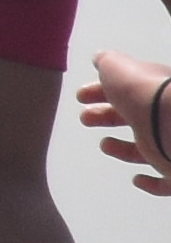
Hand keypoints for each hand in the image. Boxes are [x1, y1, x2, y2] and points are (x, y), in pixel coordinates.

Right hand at [78, 50, 170, 194]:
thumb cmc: (144, 95)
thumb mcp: (117, 67)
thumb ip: (107, 62)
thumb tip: (100, 59)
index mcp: (151, 90)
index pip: (125, 88)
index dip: (100, 91)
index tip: (80, 97)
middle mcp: (163, 116)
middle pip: (133, 117)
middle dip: (106, 116)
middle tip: (85, 118)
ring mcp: (170, 145)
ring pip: (147, 149)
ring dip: (123, 148)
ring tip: (105, 144)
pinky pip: (166, 182)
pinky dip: (151, 183)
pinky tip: (137, 179)